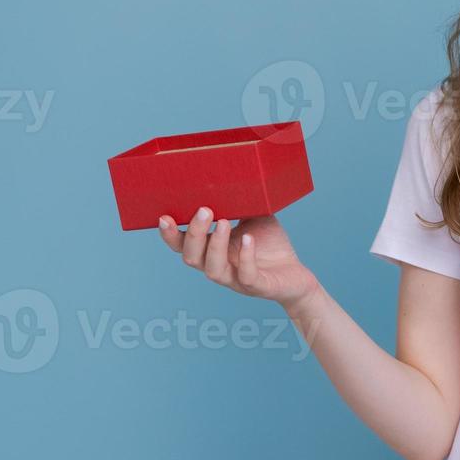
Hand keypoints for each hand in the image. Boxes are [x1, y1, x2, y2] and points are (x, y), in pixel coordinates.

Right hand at [158, 208, 319, 307]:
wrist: (295, 275)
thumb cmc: (269, 244)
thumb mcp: (253, 218)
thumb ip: (239, 201)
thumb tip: (227, 173)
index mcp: (211, 251)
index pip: (183, 246)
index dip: (170, 235)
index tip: (164, 216)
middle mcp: (218, 267)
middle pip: (192, 257)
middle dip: (194, 234)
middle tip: (204, 210)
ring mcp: (236, 279)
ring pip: (213, 269)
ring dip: (215, 245)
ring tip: (223, 222)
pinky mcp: (258, 286)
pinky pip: (246, 276)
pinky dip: (246, 257)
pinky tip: (249, 239)